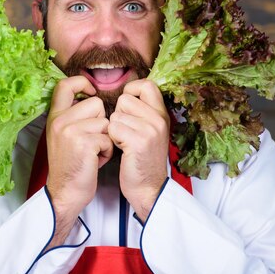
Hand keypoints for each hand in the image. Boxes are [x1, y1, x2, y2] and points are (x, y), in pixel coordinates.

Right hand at [45, 76, 112, 245]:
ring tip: (94, 152)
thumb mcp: (63, 135)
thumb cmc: (72, 164)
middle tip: (91, 141)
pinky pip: (108, 137)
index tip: (92, 91)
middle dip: (102, 121)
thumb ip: (73, 115)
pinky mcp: (83, 143)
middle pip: (96, 103)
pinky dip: (107, 151)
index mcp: (55, 116)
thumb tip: (92, 96)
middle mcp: (60, 121)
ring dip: (106, 138)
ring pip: (105, 121)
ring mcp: (70, 131)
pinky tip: (96, 161)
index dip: (82, 82)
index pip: (65, 84)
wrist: (65, 193)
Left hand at [108, 79, 168, 220]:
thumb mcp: (151, 131)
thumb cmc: (143, 159)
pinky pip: (113, 128)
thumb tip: (126, 93)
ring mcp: (150, 130)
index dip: (131, 90)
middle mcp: (159, 119)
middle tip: (126, 132)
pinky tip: (121, 149)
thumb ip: (143, 112)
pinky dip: (112, 139)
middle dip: (119, 114)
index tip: (126, 107)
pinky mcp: (139, 142)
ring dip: (114, 128)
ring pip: (116, 115)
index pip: (146, 84)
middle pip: (125, 99)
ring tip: (124, 142)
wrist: (149, 188)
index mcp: (162, 114)